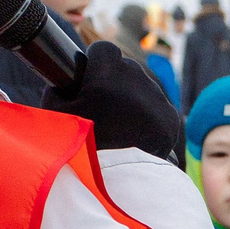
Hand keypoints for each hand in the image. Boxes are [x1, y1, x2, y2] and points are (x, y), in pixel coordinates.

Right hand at [44, 40, 185, 164]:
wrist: (114, 179)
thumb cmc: (79, 143)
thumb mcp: (57, 111)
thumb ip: (59, 87)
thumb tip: (65, 79)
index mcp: (108, 76)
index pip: (106, 49)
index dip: (97, 60)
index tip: (92, 73)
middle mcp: (137, 82)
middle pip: (127, 68)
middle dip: (116, 79)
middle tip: (105, 101)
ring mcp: (158, 101)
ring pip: (145, 87)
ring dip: (134, 96)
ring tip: (120, 120)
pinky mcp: (172, 120)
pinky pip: (159, 107)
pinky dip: (149, 114)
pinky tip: (136, 128)